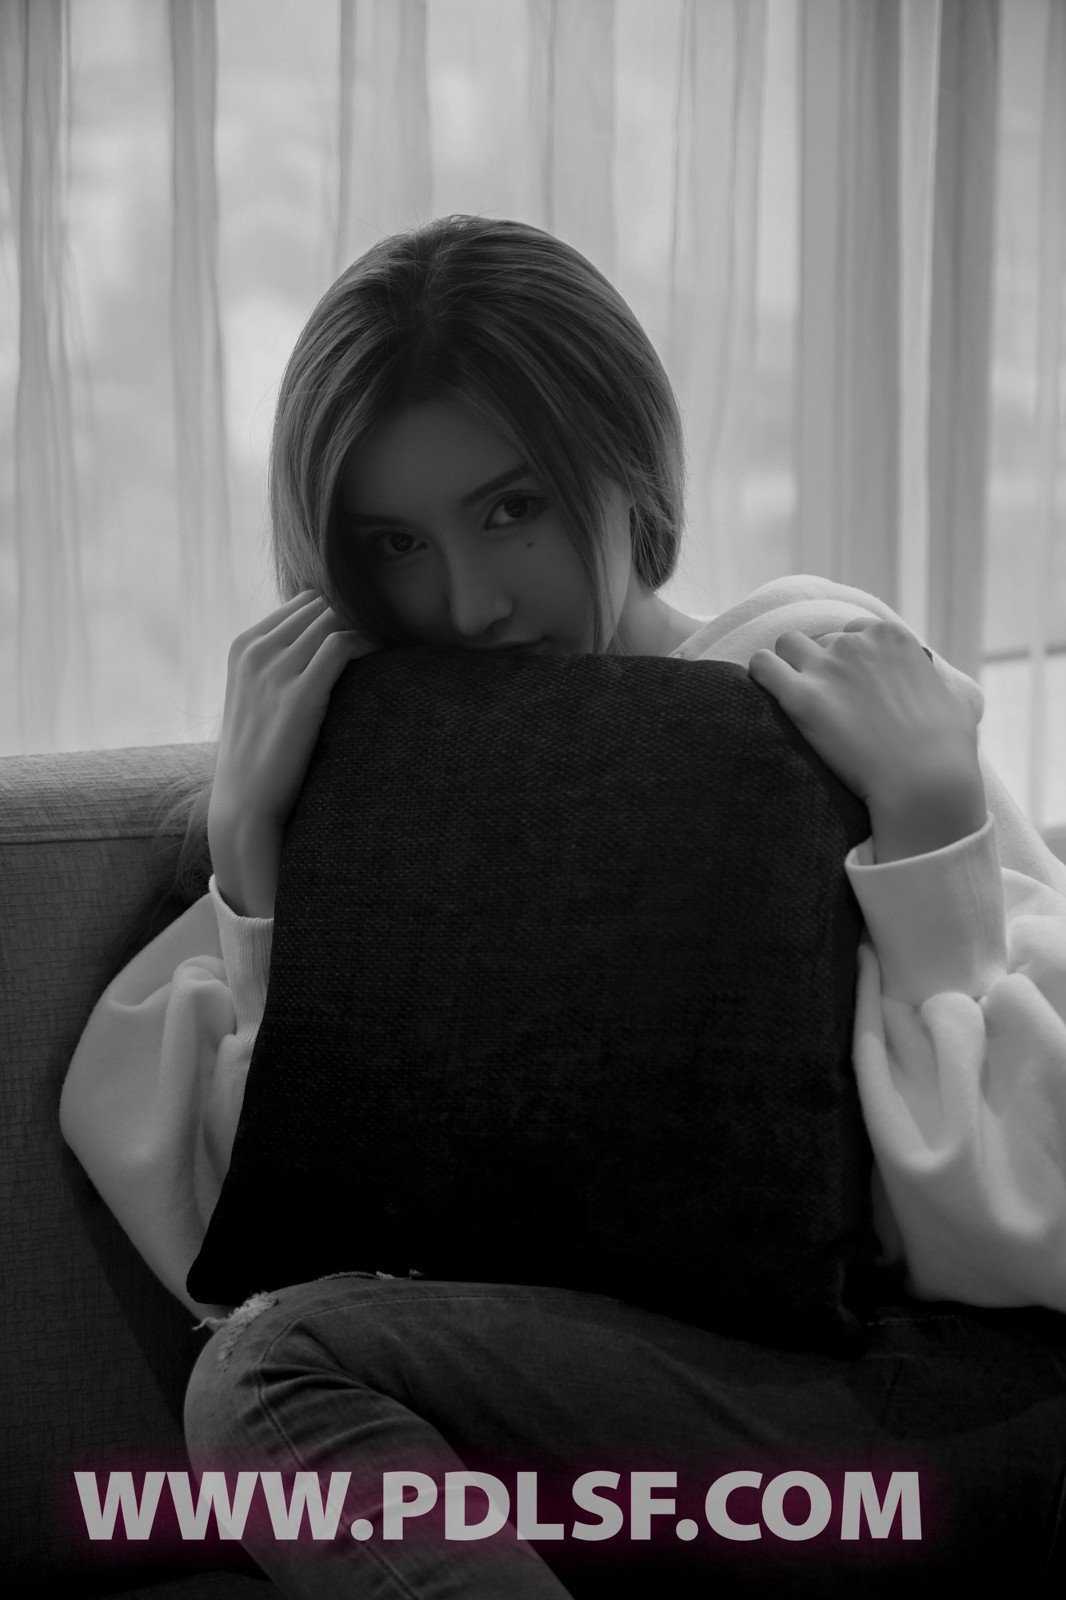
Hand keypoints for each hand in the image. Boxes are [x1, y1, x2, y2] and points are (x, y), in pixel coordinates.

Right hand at [208, 589, 380, 914]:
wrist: (244, 803)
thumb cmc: (257, 754)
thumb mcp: (255, 696)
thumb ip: (278, 664)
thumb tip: (322, 648)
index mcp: (243, 645)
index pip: (303, 602)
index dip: (337, 614)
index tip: (365, 634)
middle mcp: (256, 650)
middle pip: (320, 606)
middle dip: (354, 618)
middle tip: (386, 639)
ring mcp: (275, 670)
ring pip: (333, 619)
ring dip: (364, 630)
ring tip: (389, 649)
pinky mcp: (300, 694)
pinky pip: (342, 645)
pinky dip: (366, 645)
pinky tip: (381, 660)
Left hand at [747, 617, 981, 820]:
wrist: (925, 782)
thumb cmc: (946, 753)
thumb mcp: (957, 706)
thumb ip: (943, 691)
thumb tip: (946, 698)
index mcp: (893, 637)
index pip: (854, 633)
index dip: (848, 662)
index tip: (849, 690)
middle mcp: (858, 643)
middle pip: (820, 641)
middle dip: (820, 667)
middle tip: (826, 706)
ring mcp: (828, 666)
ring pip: (787, 645)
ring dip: (788, 666)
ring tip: (794, 700)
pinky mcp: (802, 696)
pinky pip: (761, 665)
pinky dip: (761, 677)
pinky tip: (768, 698)